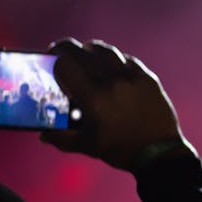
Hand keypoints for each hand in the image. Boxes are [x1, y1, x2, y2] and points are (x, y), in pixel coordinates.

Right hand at [41, 39, 191, 171]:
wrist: (159, 152)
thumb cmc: (120, 150)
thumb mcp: (87, 146)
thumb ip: (61, 138)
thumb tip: (43, 135)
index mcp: (92, 96)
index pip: (66, 65)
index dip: (54, 61)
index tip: (50, 63)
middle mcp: (111, 81)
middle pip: (83, 51)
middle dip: (67, 49)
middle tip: (61, 52)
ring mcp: (131, 77)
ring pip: (106, 51)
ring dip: (91, 50)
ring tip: (84, 55)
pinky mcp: (147, 78)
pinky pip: (127, 60)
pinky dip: (115, 60)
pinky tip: (111, 66)